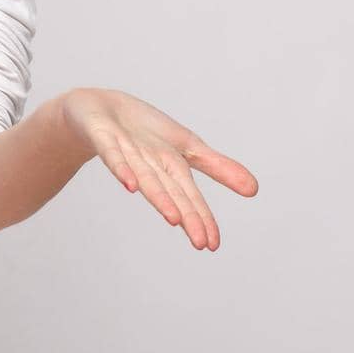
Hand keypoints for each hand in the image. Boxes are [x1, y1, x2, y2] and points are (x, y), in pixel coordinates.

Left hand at [59, 87, 258, 250]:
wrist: (98, 107)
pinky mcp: (103, 138)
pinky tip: (130, 184)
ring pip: (145, 178)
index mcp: (170, 169)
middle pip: (170, 192)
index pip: (189, 196)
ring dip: (158, 198)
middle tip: (200, 242)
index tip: (213, 245)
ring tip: (173, 219)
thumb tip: (255, 190)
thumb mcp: (186, 144)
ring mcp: (125, 153)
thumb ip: (217, 167)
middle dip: (185, 215)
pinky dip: (121, 168)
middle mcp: (148, 167)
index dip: (202, 218)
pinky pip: (112, 155)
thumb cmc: (143, 131)